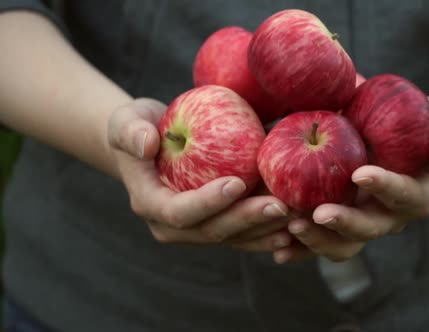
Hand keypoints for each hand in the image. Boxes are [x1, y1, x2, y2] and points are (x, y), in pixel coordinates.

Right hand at [107, 98, 292, 251]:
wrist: (152, 143)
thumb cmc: (138, 126)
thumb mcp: (126, 121)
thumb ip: (131, 131)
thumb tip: (147, 143)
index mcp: (150, 204)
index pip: (180, 211)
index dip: (208, 202)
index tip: (236, 182)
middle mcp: (172, 226)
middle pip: (213, 230)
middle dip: (247, 219)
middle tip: (279, 205)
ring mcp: (196, 229)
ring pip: (234, 237)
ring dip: (265, 229)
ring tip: (296, 217)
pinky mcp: (217, 224)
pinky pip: (245, 233)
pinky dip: (268, 230)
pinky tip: (295, 224)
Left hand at [273, 96, 428, 262]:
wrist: (419, 145)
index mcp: (417, 195)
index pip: (403, 194)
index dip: (384, 185)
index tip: (360, 172)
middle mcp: (392, 216)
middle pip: (370, 228)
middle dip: (344, 223)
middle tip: (318, 213)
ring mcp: (367, 224)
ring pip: (345, 245)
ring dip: (318, 241)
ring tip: (290, 229)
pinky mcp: (346, 226)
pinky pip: (325, 243)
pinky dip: (303, 250)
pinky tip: (278, 251)